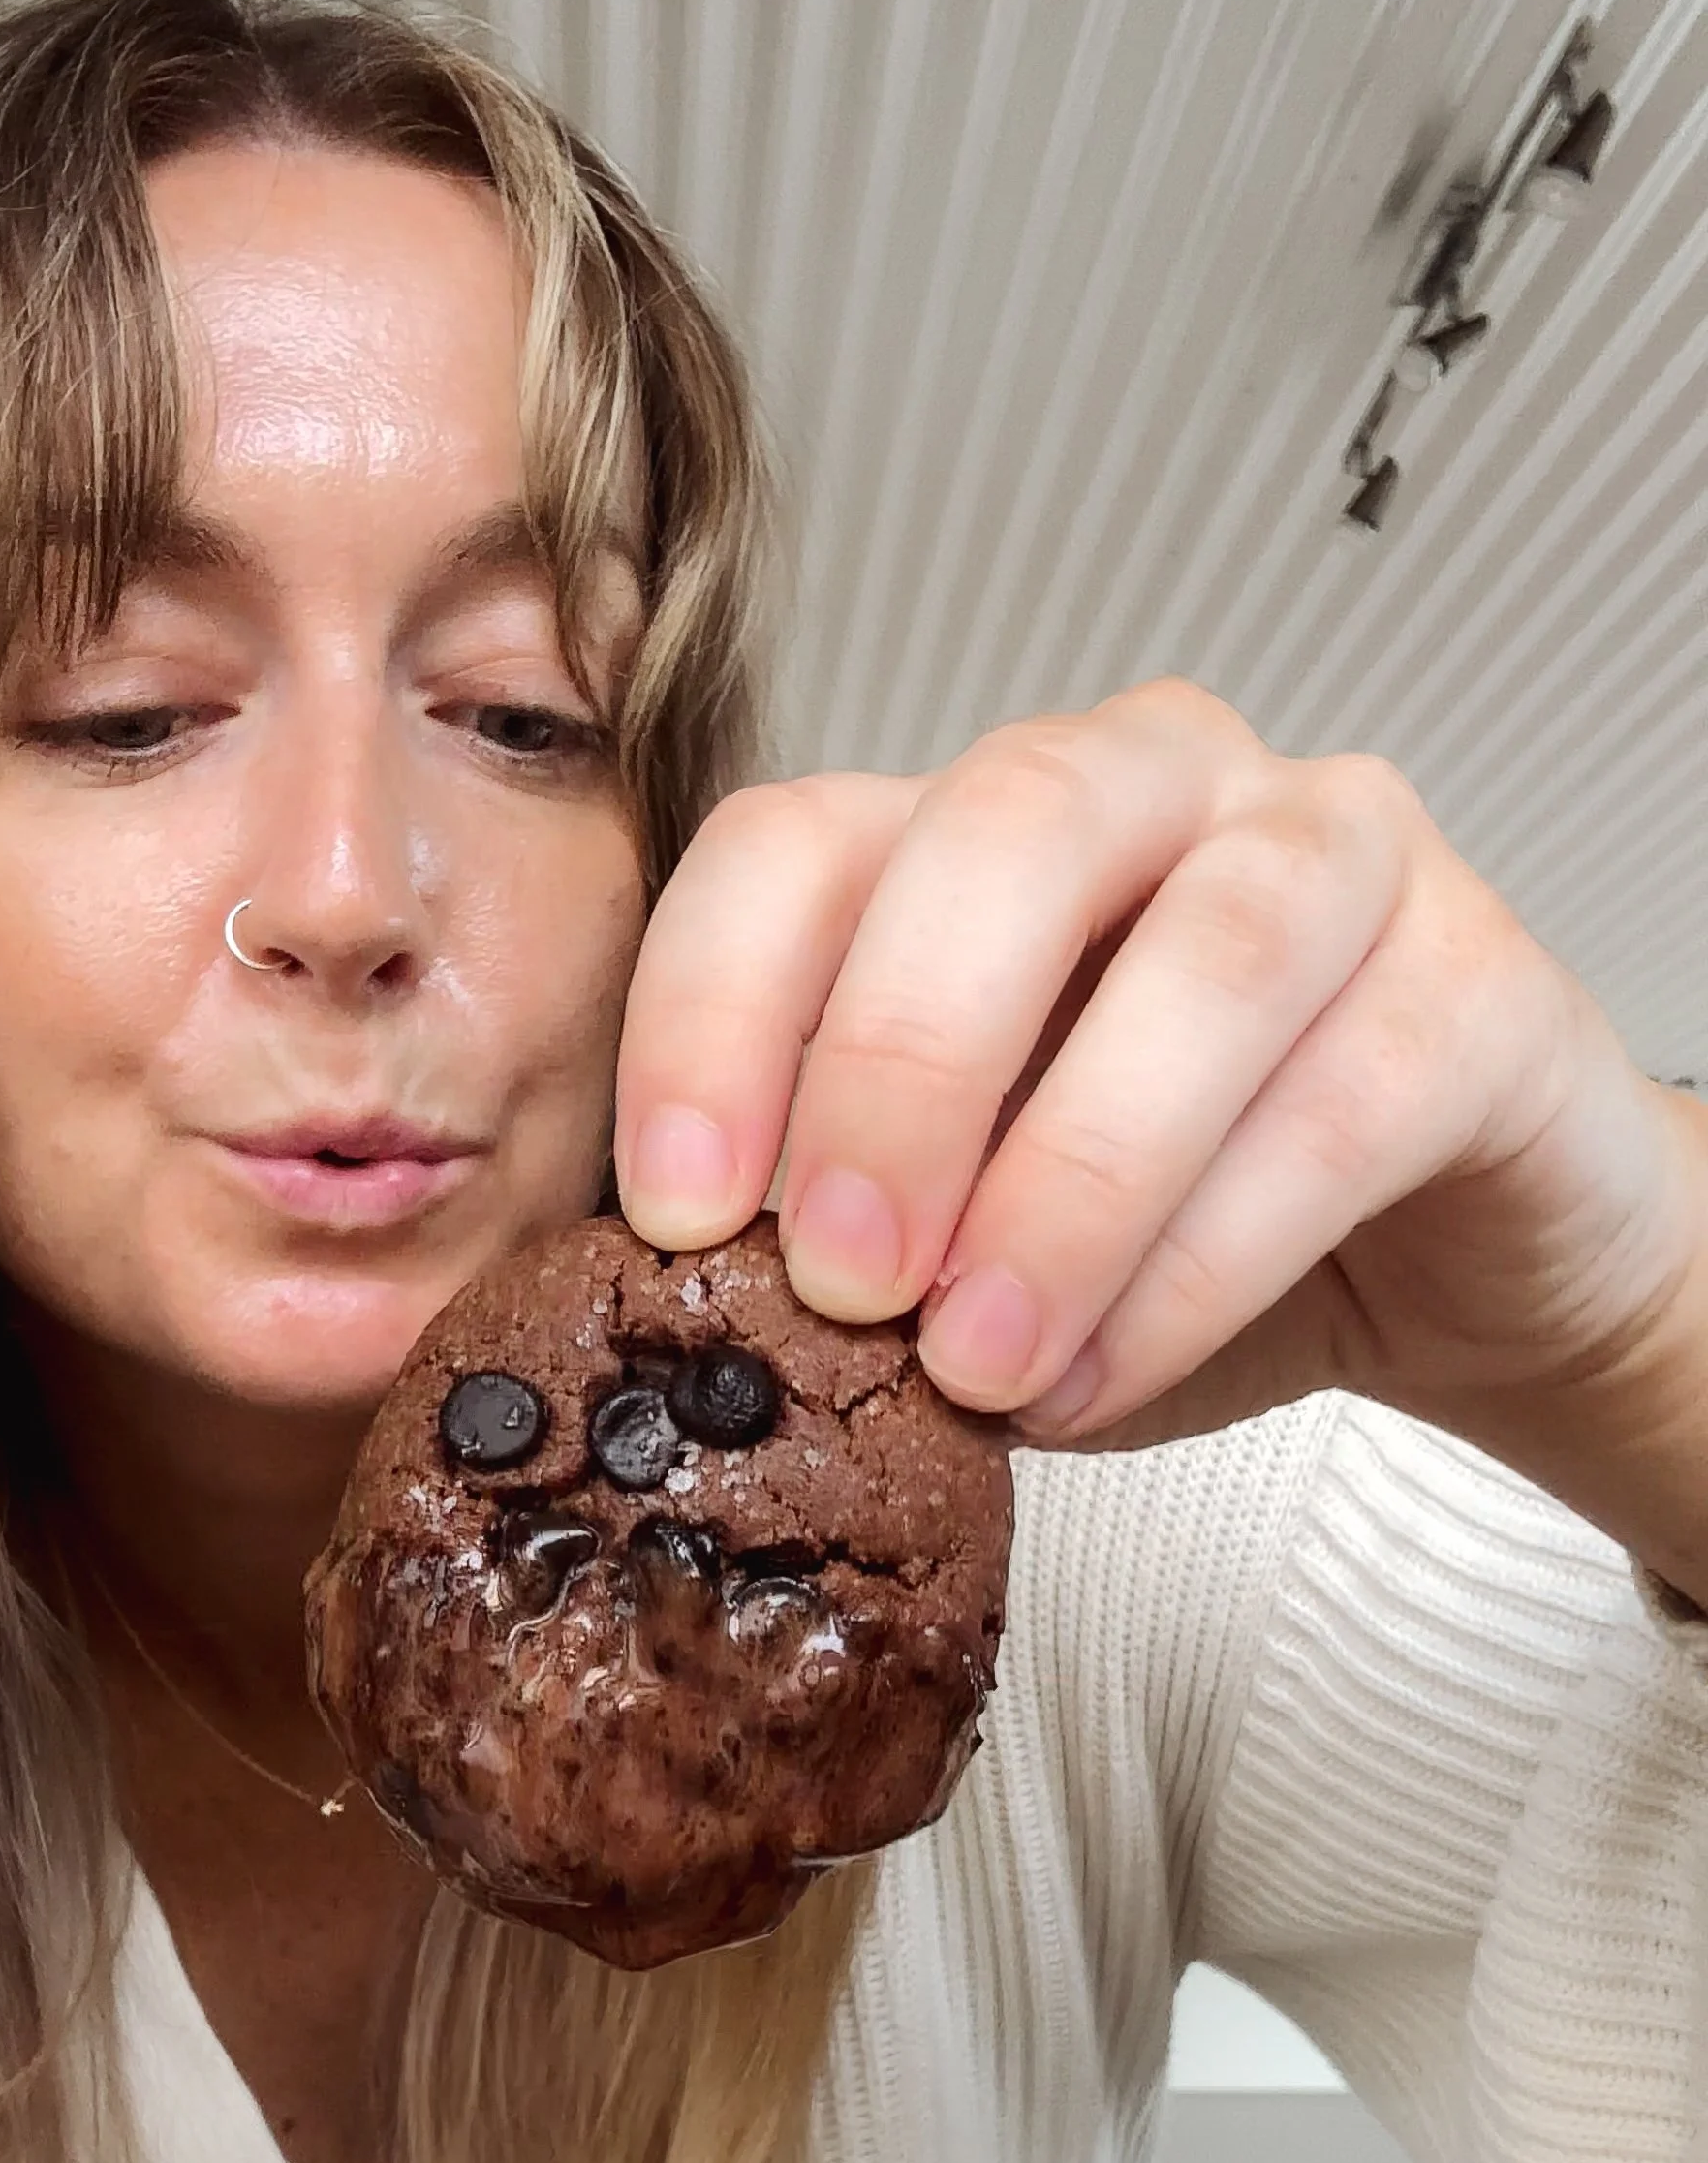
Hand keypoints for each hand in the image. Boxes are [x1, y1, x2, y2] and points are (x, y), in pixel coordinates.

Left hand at [613, 682, 1707, 1560]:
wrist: (1454, 1269)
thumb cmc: (1180, 1231)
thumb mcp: (964, 1236)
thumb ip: (849, 1235)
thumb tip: (691, 1324)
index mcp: (979, 825)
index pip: (801, 841)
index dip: (712, 1013)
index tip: (679, 1214)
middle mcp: (1154, 783)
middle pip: (1004, 833)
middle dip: (898, 1068)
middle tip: (842, 1285)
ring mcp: (1337, 852)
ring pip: (1207, 955)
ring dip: (1069, 1180)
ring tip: (980, 1368)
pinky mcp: (1483, 980)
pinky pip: (1345, 1101)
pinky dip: (1202, 1262)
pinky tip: (1104, 1379)